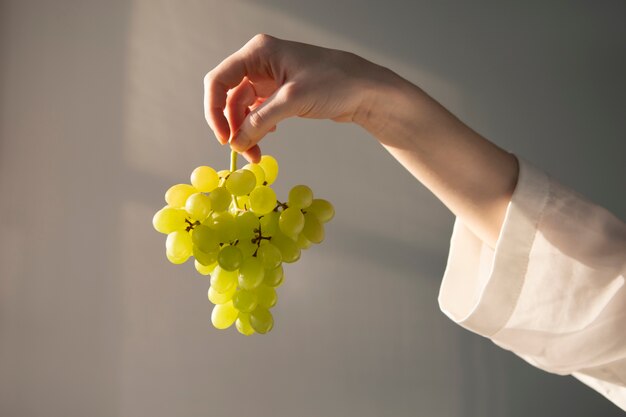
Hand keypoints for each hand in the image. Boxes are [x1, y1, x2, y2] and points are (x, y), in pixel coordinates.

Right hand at [203, 34, 389, 161]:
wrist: (364, 89)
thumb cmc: (334, 82)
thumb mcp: (293, 100)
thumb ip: (260, 121)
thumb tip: (236, 142)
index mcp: (258, 52)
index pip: (219, 80)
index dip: (214, 110)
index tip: (224, 138)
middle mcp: (259, 62)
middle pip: (229, 97)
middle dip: (234, 126)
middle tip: (244, 153)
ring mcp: (269, 78)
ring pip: (243, 109)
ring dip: (246, 132)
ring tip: (256, 154)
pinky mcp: (279, 92)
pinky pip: (258, 113)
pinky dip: (258, 128)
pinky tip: (267, 139)